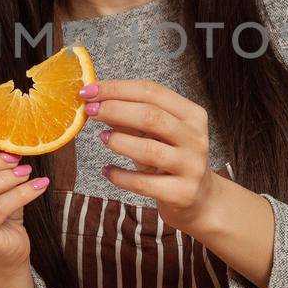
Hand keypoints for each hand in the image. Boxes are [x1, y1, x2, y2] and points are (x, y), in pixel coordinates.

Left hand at [85, 79, 220, 234]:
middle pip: (151, 116)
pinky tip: (107, 171)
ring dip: (119, 141)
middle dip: (115, 110)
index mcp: (192, 114)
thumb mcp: (156, 133)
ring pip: (149, 150)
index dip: (117, 88)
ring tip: (102, 137)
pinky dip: (120, 176)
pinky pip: (143, 183)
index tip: (89, 90)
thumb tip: (96, 101)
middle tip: (90, 111)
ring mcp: (191, 167)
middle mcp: (196, 138)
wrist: (198, 199)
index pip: (152, 92)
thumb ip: (132, 117)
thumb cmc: (171, 158)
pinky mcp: (182, 193)